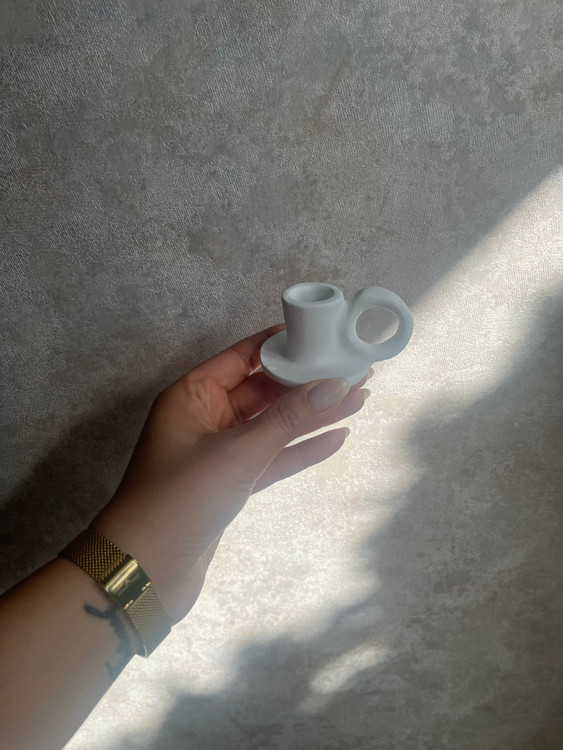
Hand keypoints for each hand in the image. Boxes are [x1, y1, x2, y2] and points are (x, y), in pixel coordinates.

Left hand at [90, 324, 369, 624]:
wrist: (146, 571)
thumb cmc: (181, 498)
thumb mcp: (238, 452)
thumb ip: (288, 419)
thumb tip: (335, 384)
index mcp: (192, 395)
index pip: (242, 357)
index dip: (281, 345)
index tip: (321, 335)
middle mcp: (204, 418)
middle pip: (263, 391)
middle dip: (307, 382)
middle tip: (353, 369)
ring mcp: (219, 453)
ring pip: (272, 427)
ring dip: (312, 415)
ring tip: (358, 398)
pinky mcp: (231, 484)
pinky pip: (272, 458)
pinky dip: (300, 450)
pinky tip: (336, 437)